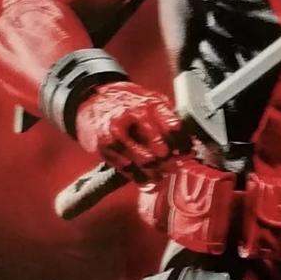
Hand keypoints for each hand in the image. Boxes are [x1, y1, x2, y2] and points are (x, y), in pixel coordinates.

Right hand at [74, 82, 188, 180]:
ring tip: (161, 177)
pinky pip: (128, 169)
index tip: (187, 155)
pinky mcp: (106, 146)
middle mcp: (135, 115)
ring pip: (146, 161)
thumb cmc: (126, 103)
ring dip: (157, 174)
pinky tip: (146, 181)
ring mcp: (119, 131)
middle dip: (170, 163)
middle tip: (173, 168)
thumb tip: (187, 146)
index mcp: (152, 104)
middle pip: (161, 148)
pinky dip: (140, 179)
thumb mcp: (150, 102)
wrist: (93, 98)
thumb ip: (167, 121)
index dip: (184, 146)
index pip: (175, 129)